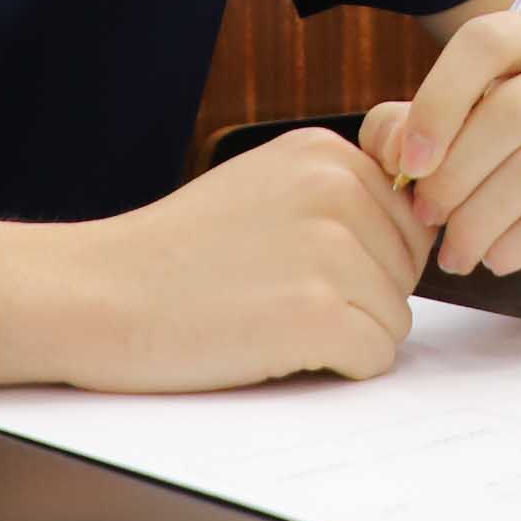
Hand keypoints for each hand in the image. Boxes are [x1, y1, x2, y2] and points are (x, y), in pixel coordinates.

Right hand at [54, 129, 422, 389]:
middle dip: (357, 298)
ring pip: (395, 320)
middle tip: (271, 294)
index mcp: (326, 151)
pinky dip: (334, 369)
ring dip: (342, 336)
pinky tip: (272, 347)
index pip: (408, 222)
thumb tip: (426, 222)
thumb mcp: (264, 186)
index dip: (363, 260)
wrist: (94, 295)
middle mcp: (338, 188)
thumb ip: (338, 193)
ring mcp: (331, 252)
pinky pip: (375, 359)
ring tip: (265, 318)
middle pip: (408, 272)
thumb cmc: (174, 254)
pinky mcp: (319, 315)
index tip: (295, 265)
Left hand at [363, 9, 520, 305]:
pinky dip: (512, 246)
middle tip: (425, 214)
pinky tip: (494, 258)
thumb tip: (398, 150)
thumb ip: (405, 128)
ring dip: (477, 219)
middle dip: (454, 171)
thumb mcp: (452, 135)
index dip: (438, 102)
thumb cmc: (514, 164)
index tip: (410, 162)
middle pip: (514, 107)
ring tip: (453, 251)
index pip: (490, 40)